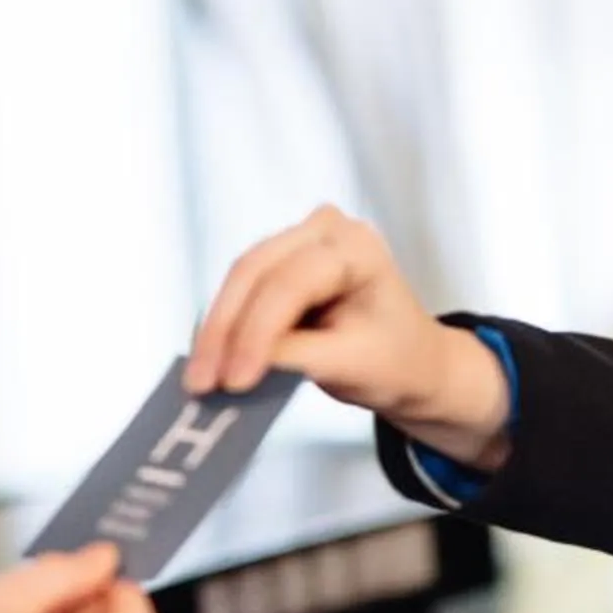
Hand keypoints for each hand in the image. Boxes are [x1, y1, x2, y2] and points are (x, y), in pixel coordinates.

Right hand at [185, 204, 513, 468]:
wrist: (413, 361)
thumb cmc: (396, 361)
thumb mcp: (351, 366)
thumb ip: (292, 357)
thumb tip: (232, 362)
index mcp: (358, 248)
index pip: (291, 284)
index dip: (256, 333)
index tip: (233, 381)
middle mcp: (327, 230)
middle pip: (255, 272)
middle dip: (224, 331)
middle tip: (200, 381)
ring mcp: (301, 240)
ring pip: (240, 279)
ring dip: (217, 329)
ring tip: (199, 378)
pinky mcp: (282, 261)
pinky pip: (242, 289)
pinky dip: (225, 325)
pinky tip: (208, 359)